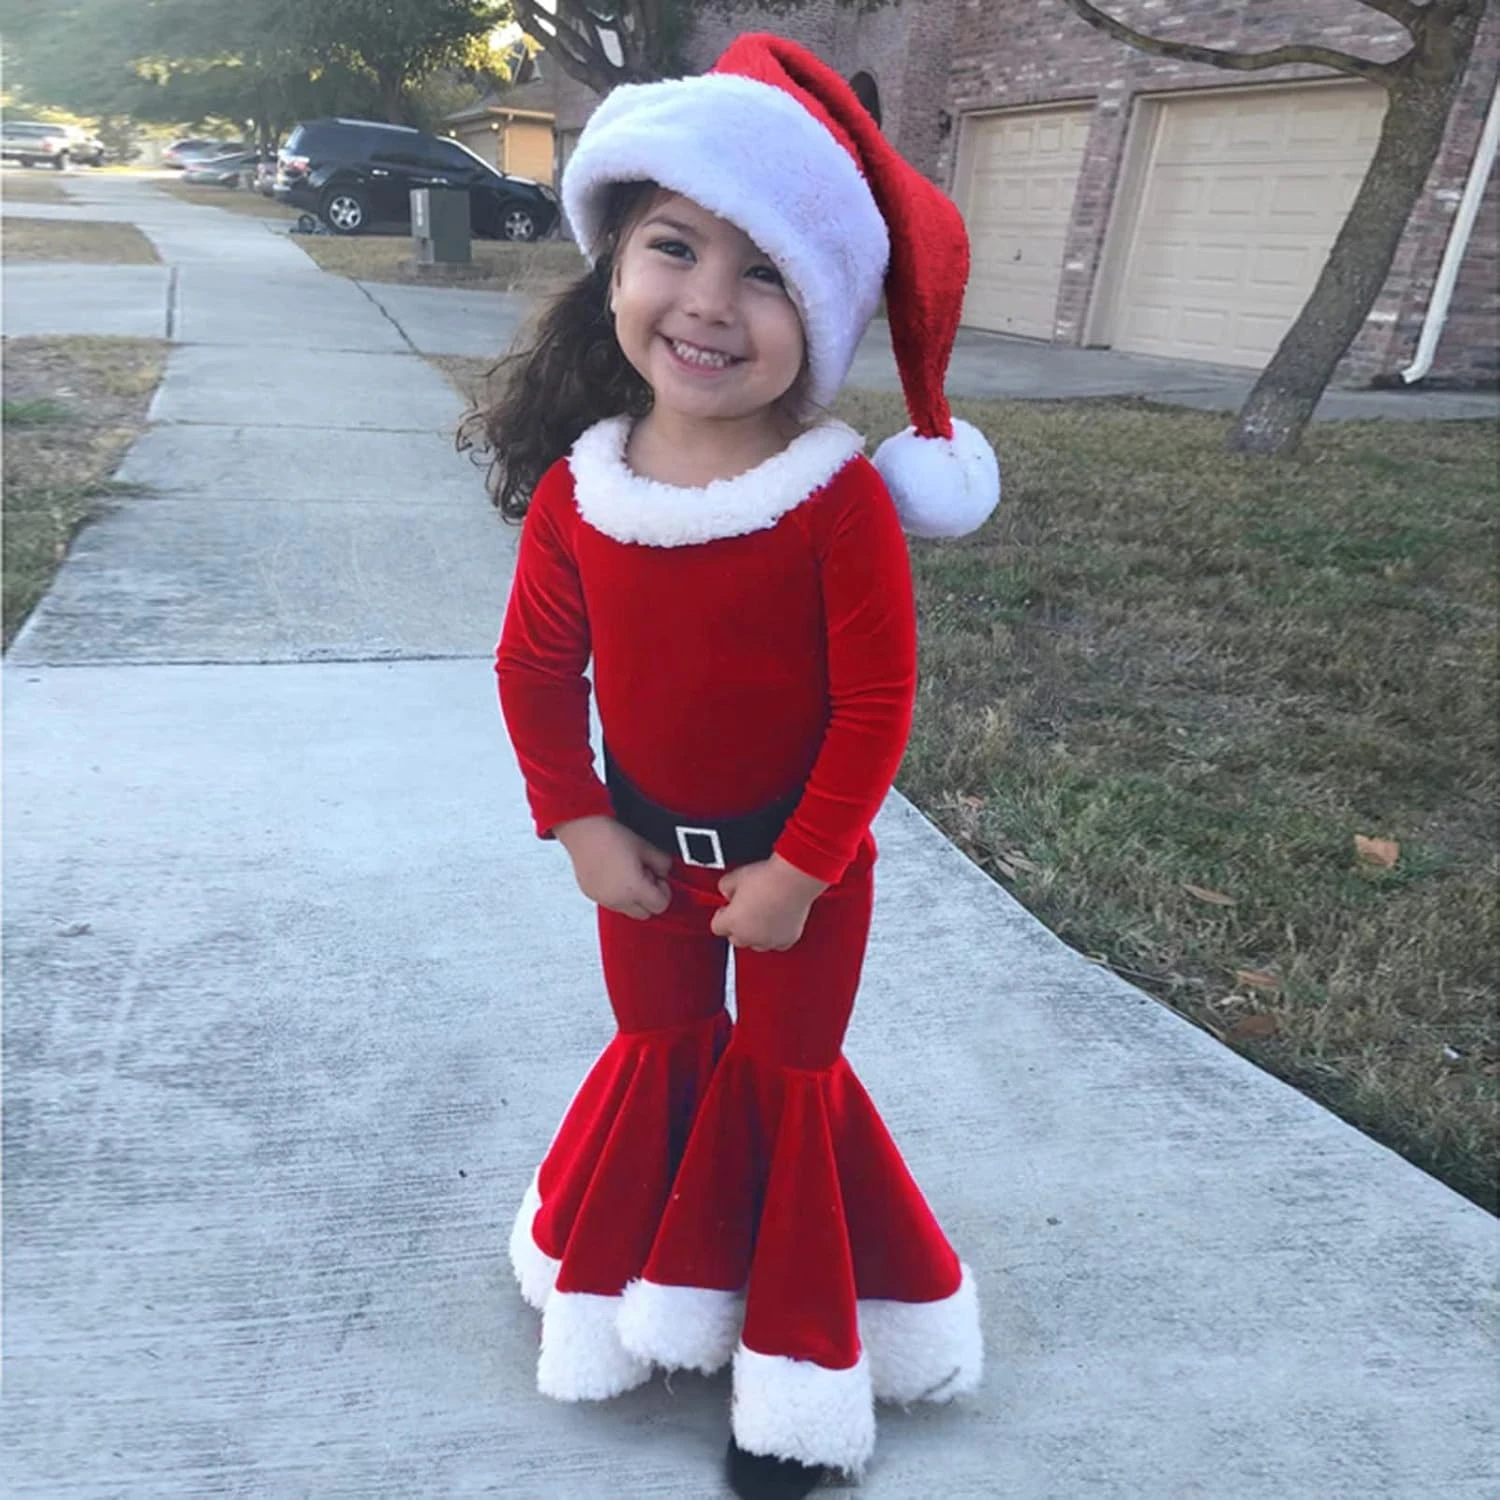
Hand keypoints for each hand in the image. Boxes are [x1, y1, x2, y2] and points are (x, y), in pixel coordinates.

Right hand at [553, 816, 672, 919]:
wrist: (582, 829)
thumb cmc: (610, 835)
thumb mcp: (646, 846)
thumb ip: (662, 863)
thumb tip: (663, 871)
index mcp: (634, 889)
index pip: (660, 905)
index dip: (664, 891)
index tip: (659, 877)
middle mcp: (617, 900)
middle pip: (644, 913)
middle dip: (649, 897)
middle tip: (646, 875)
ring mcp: (602, 899)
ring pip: (627, 910)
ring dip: (633, 897)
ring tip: (628, 873)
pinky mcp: (591, 894)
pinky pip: (611, 902)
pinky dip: (618, 894)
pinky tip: (615, 874)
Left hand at [710, 854, 828, 951]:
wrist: (795, 879)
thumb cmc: (768, 877)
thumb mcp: (736, 876)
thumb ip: (725, 887)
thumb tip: (727, 891)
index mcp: (731, 923)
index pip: (717, 927)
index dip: (722, 915)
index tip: (728, 907)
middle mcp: (748, 936)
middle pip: (735, 938)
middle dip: (737, 926)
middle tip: (745, 910)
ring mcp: (769, 940)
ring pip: (756, 943)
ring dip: (756, 932)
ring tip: (762, 913)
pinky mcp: (787, 939)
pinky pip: (777, 943)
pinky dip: (775, 934)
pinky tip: (777, 920)